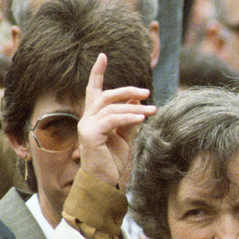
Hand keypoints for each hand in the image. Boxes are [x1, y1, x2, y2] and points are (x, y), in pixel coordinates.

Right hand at [77, 54, 155, 189]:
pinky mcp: (90, 135)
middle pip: (106, 95)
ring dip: (134, 106)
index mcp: (94, 117)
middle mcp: (86, 119)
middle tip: (147, 92)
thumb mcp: (126, 136)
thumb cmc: (113, 161)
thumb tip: (140, 101)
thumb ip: (130, 118)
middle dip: (127, 90)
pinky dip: (128, 117)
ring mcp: (86, 126)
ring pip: (110, 107)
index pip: (94, 90)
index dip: (97, 72)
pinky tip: (142, 118)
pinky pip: (112, 120)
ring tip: (152, 110)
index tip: (103, 55)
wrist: (103, 183)